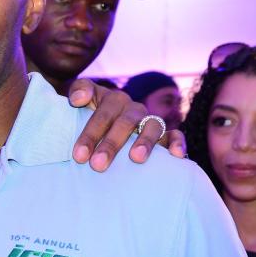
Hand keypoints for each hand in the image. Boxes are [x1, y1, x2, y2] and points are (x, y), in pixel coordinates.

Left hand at [67, 79, 184, 171]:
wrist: (104, 121)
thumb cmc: (89, 114)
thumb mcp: (80, 98)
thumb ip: (78, 91)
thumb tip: (77, 99)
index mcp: (112, 100)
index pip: (102, 114)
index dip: (90, 134)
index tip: (79, 156)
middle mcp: (132, 108)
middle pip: (124, 123)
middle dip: (111, 144)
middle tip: (97, 165)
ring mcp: (148, 120)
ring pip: (151, 126)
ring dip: (145, 142)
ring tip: (136, 158)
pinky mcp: (163, 134)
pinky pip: (174, 135)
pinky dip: (177, 142)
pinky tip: (176, 155)